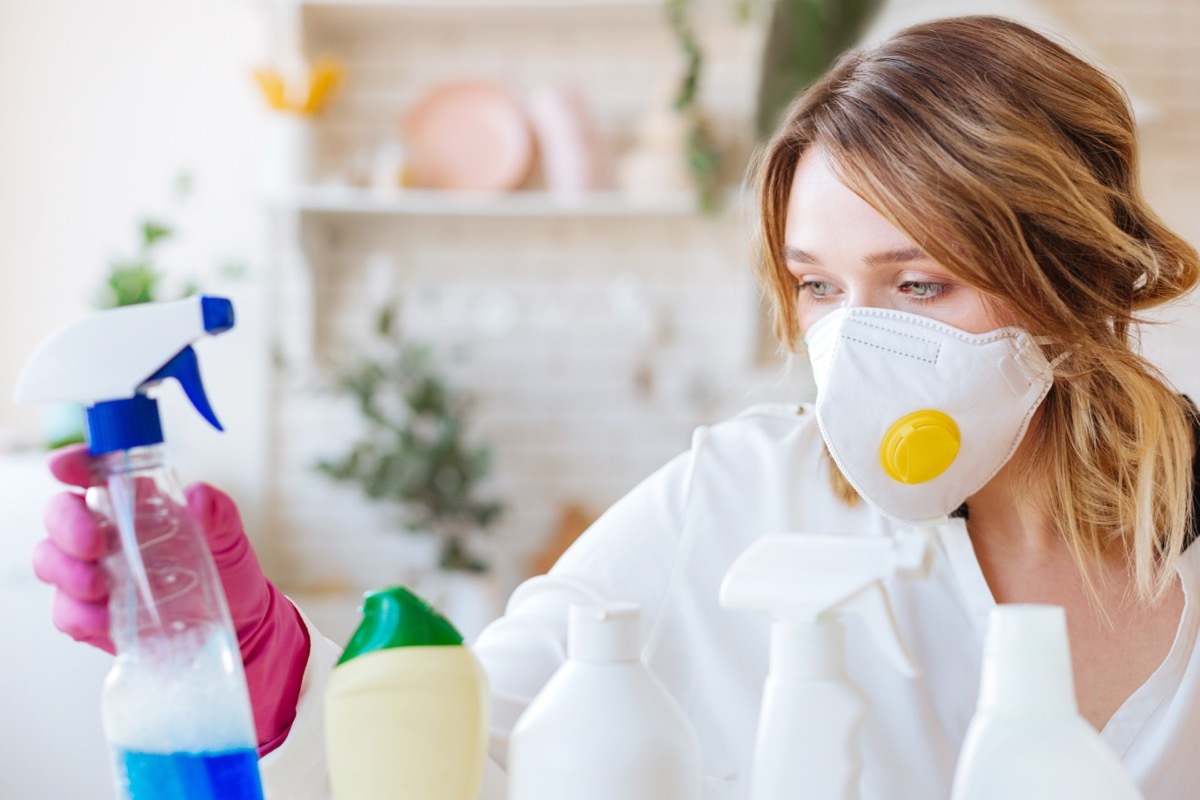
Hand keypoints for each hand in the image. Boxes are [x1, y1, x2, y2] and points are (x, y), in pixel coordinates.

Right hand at [32, 443, 310, 753]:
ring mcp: (91, 571)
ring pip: (50, 561)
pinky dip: (78, 614)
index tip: (65, 466)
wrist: (238, 623)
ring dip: (66, 572)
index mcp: (134, 502)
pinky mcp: (91, 613)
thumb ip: (217, 512)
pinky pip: (66, 611)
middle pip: (60, 515)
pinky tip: (104, 621)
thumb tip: (198, 498)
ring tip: (99, 588)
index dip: (73, 464)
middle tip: (94, 544)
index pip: (92, 473)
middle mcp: (104, 531)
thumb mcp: (229, 536)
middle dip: (67, 526)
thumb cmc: (226, 568)